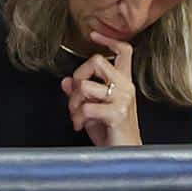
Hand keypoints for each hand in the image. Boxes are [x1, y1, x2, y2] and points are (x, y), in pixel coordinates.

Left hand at [60, 31, 141, 146]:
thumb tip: (65, 81)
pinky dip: (76, 118)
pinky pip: (86, 107)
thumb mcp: (91, 110)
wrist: (123, 155)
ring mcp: (123, 99)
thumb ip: (80, 94)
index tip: (93, 34)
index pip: (124, 52)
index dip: (108, 41)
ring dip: (73, 103)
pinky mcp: (117, 113)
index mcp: (123, 82)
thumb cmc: (109, 132)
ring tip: (76, 116)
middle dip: (78, 76)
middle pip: (97, 61)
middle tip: (75, 96)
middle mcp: (126, 87)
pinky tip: (80, 126)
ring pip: (85, 86)